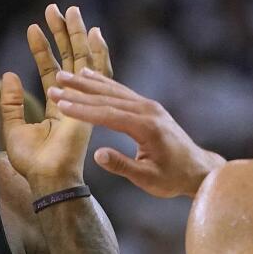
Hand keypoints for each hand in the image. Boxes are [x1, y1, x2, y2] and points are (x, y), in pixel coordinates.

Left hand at [0, 4, 112, 194]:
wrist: (49, 177)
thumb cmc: (33, 162)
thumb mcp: (14, 127)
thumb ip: (12, 102)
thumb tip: (9, 75)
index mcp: (58, 108)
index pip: (51, 71)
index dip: (42, 50)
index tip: (33, 29)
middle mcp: (74, 101)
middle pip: (70, 60)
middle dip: (63, 34)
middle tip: (55, 9)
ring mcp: (85, 101)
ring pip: (84, 61)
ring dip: (77, 36)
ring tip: (69, 11)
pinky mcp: (93, 101)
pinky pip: (100, 73)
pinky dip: (99, 52)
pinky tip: (93, 32)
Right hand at [49, 71, 224, 197]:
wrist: (197, 169)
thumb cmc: (173, 178)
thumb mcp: (148, 178)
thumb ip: (122, 165)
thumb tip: (97, 154)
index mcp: (147, 127)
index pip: (108, 115)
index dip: (83, 110)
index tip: (60, 104)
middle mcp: (148, 110)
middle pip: (108, 97)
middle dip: (78, 91)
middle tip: (54, 84)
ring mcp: (149, 106)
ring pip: (113, 90)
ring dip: (87, 83)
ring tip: (64, 76)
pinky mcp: (148, 107)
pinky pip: (121, 91)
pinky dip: (103, 83)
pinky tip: (88, 75)